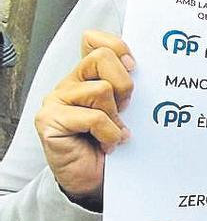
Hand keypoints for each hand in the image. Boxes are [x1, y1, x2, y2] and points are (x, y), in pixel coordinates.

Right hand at [34, 31, 134, 207]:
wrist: (95, 180)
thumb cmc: (111, 143)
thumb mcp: (126, 110)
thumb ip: (127, 87)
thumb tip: (143, 68)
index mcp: (87, 75)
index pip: (95, 40)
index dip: (117, 47)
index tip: (133, 66)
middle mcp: (70, 83)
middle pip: (102, 57)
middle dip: (124, 84)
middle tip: (125, 109)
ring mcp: (56, 101)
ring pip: (101, 89)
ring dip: (116, 116)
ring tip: (113, 133)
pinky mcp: (49, 121)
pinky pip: (94, 118)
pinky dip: (109, 134)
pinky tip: (107, 145)